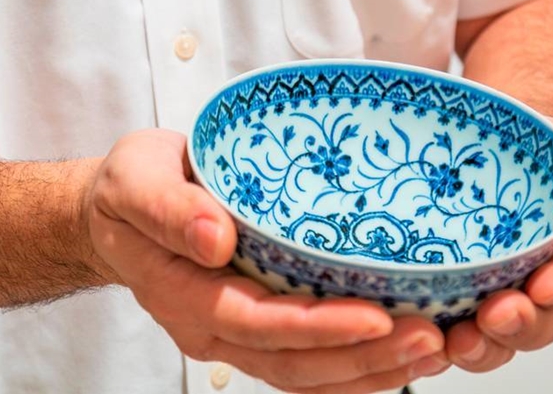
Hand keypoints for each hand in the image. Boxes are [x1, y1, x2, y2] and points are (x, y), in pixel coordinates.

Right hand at [87, 129, 448, 392]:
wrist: (118, 212)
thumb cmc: (128, 189)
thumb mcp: (135, 178)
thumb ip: (168, 208)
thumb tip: (216, 239)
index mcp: (182, 293)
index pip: (257, 322)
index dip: (318, 327)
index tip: (376, 318)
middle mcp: (211, 327)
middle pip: (293, 362)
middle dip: (364, 358)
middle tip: (430, 338)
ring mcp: (233, 334)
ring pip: (306, 373)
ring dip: (371, 370)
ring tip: (434, 349)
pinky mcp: (254, 327)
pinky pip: (306, 363)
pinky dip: (355, 366)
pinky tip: (400, 354)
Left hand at [444, 118, 552, 371]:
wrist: (469, 145)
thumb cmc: (517, 150)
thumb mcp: (552, 142)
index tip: (544, 287)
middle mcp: (529, 280)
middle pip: (538, 320)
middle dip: (519, 324)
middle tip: (495, 316)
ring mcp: (487, 296)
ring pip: (494, 339)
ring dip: (480, 346)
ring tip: (457, 340)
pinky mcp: (445, 303)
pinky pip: (445, 335)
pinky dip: (436, 344)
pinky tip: (419, 338)